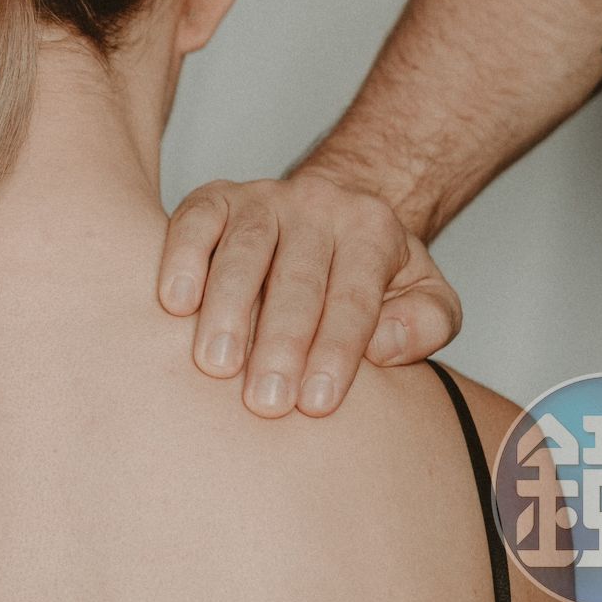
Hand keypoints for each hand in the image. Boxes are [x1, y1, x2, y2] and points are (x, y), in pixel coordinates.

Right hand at [157, 173, 460, 417]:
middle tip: (266, 401)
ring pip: (243, 250)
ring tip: (217, 364)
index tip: (317, 403)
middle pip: (297, 278)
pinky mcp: (214, 198)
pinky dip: (181, 259)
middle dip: (281, 342)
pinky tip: (175, 304)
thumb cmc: (371, 273)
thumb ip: (426, 322)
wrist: (331, 210)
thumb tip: (385, 345)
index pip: (354, 297)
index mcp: (371, 229)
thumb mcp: (424, 294)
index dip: (336, 351)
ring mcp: (261, 198)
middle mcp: (317, 205)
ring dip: (227, 309)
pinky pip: (194, 221)